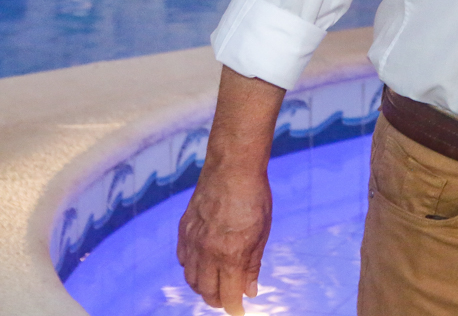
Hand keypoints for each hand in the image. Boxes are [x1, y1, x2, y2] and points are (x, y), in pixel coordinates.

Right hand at [177, 158, 272, 314]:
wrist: (231, 168)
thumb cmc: (253, 198)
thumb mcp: (262, 233)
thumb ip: (253, 265)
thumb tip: (250, 291)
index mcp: (230, 255)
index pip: (227, 295)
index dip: (234, 308)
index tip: (239, 311)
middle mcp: (207, 253)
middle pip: (206, 291)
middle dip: (217, 301)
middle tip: (228, 301)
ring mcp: (192, 241)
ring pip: (191, 278)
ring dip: (202, 288)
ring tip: (215, 287)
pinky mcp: (183, 230)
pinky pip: (183, 260)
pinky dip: (191, 269)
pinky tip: (201, 267)